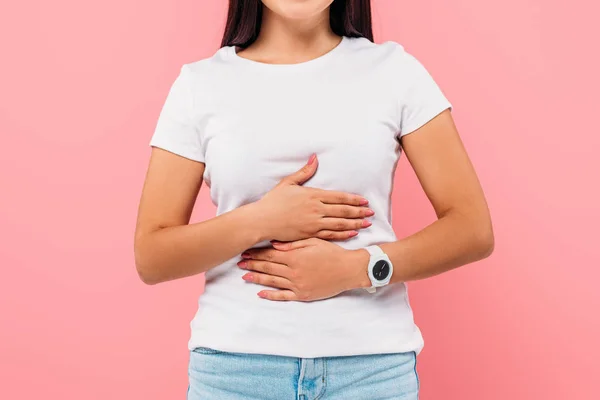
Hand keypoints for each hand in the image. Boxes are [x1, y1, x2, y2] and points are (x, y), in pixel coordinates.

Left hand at [237, 238, 370, 300]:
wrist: (349, 270)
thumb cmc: (332, 253)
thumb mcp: (313, 242)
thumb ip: (293, 243)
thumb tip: (274, 243)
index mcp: (295, 256)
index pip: (270, 254)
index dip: (257, 253)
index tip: (246, 251)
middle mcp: (293, 271)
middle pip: (268, 267)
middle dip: (253, 264)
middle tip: (239, 263)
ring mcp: (297, 284)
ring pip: (272, 281)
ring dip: (257, 278)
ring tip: (245, 276)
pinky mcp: (303, 295)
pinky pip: (283, 296)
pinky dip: (271, 295)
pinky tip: (260, 293)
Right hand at [253, 154, 373, 241]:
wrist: (261, 220)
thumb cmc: (272, 201)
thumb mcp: (288, 183)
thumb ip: (304, 172)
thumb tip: (315, 158)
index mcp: (312, 195)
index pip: (339, 197)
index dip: (354, 199)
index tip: (364, 201)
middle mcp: (316, 209)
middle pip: (343, 210)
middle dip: (359, 211)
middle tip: (371, 212)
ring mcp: (313, 223)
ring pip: (340, 223)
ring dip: (355, 223)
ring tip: (367, 223)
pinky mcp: (309, 234)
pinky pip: (330, 235)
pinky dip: (343, 234)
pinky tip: (352, 232)